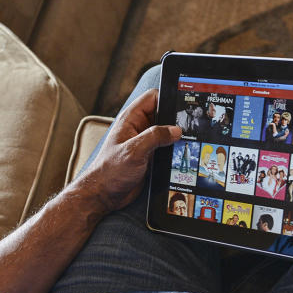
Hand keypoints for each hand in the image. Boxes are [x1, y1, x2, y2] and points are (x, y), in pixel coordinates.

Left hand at [75, 88, 180, 213]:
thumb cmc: (110, 171)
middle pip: (163, 114)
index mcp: (131, 119)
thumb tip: (175, 130)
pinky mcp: (149, 156)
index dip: (168, 98)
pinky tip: (181, 154)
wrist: (104, 194)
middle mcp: (138, 128)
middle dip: (176, 120)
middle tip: (189, 127)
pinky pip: (166, 147)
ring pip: (166, 132)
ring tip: (187, 141)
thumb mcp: (134, 150)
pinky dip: (174, 150)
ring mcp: (144, 142)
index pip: (153, 97)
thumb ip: (155, 136)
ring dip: (175, 137)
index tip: (182, 106)